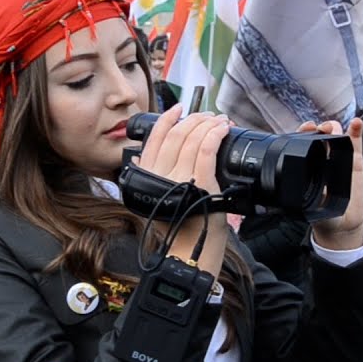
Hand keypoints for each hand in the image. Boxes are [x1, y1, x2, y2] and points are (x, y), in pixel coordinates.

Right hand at [134, 106, 230, 274]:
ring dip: (209, 124)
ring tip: (220, 121)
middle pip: (176, 135)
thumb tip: (139, 156)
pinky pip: (207, 149)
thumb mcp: (155, 200)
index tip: (178, 109)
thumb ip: (148, 177)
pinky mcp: (202, 182)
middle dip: (194, 119)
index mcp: (148, 177)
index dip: (167, 120)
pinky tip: (223, 129)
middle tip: (207, 115)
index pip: (154, 139)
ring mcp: (181, 177)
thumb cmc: (178, 228)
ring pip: (194, 138)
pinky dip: (216, 134)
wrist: (189, 252)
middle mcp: (160, 175)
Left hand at [306, 118, 362, 251]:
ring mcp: (340, 158)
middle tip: (320, 129)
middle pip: (321, 135)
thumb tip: (310, 188)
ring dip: (334, 127)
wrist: (342, 225)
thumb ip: (313, 198)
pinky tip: (356, 123)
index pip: (304, 144)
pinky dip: (356, 130)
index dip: (304, 132)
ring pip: (337, 135)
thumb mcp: (314, 208)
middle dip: (320, 128)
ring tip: (333, 129)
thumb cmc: (324, 215)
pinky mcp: (356, 161)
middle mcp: (324, 159)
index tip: (305, 128)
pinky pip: (355, 142)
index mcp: (309, 166)